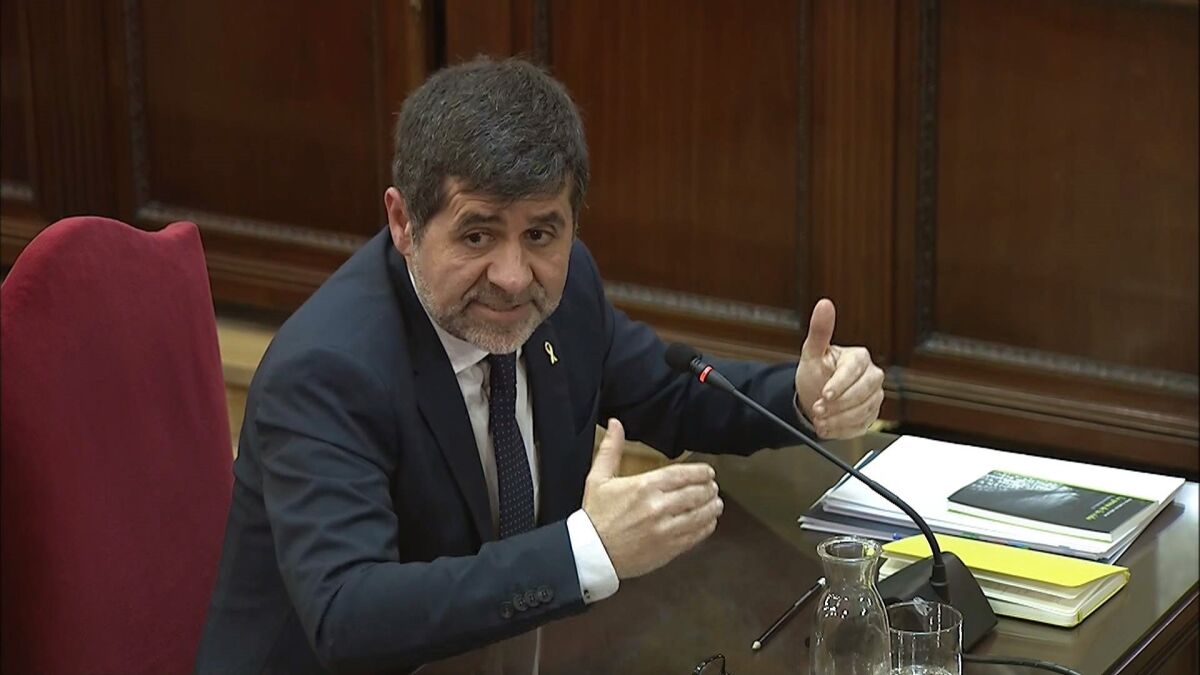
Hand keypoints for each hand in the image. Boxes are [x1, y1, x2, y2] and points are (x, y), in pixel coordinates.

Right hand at [582, 419, 722, 578]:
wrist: (591, 553)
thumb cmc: (595, 516)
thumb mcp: (598, 478)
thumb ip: (611, 449)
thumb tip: (616, 424)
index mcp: (644, 487)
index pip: (683, 474)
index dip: (701, 472)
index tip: (708, 472)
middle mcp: (658, 507)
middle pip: (696, 493)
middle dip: (709, 489)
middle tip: (713, 487)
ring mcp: (665, 530)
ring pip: (701, 515)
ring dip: (712, 507)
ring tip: (716, 503)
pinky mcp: (668, 549)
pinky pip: (695, 536)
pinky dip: (706, 527)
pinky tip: (708, 523)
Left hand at [794, 299, 883, 438]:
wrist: (814, 396)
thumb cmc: (816, 372)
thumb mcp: (813, 352)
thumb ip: (820, 330)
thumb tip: (824, 304)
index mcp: (859, 359)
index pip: (853, 372)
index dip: (838, 385)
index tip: (824, 394)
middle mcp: (871, 377)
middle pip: (863, 394)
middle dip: (838, 405)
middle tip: (818, 410)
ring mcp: (873, 397)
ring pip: (862, 412)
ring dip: (838, 420)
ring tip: (820, 420)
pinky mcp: (871, 415)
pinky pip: (861, 426)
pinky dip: (842, 430)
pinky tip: (828, 427)